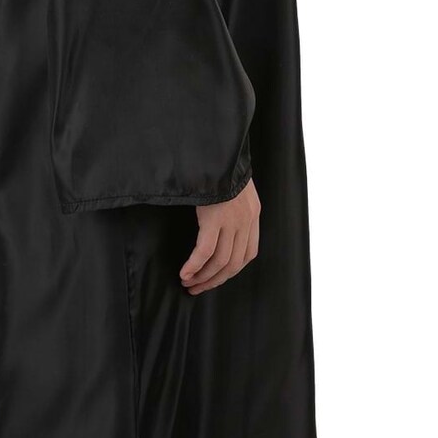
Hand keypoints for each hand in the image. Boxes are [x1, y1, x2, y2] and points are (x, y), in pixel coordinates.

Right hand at [179, 177, 260, 293]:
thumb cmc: (221, 166)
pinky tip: (185, 272)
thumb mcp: (236, 187)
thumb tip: (220, 226)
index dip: (231, 271)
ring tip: (189, 283)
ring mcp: (231, 220)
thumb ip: (234, 207)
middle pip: (233, 263)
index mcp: (253, 215)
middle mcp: (246, 221)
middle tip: (198, 288)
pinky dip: (194, 265)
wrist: (218, 150)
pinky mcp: (214, 218)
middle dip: (215, 280)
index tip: (215, 278)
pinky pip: (205, 251)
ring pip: (220, 261)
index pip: (248, 255)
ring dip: (203, 277)